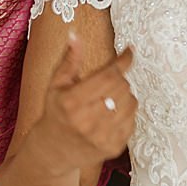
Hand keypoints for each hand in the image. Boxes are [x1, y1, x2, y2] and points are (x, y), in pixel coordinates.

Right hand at [27, 40, 136, 176]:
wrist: (53, 151)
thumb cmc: (56, 113)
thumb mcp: (56, 85)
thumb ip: (69, 59)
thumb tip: (75, 34)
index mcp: (71, 102)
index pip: (108, 76)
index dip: (122, 61)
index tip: (129, 51)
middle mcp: (87, 121)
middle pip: (121, 87)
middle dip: (119, 77)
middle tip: (110, 78)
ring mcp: (101, 137)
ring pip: (130, 103)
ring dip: (124, 94)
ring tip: (109, 96)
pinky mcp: (113, 148)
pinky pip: (133, 120)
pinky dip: (127, 112)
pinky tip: (111, 113)